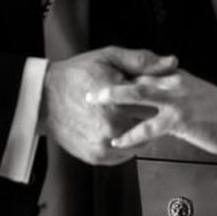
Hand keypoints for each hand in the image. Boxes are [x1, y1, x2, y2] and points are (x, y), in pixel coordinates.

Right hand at [41, 46, 178, 165]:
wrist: (44, 99)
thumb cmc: (77, 74)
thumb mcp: (108, 58)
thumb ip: (142, 61)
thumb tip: (173, 62)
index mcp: (118, 101)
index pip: (156, 103)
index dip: (158, 96)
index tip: (158, 92)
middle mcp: (112, 128)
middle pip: (150, 125)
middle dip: (150, 114)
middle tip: (143, 104)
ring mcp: (104, 146)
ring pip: (139, 142)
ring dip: (139, 131)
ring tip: (129, 115)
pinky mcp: (97, 157)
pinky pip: (124, 154)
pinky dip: (126, 142)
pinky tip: (118, 127)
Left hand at [87, 68, 216, 157]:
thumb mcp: (196, 95)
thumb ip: (174, 92)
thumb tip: (156, 95)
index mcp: (177, 76)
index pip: (144, 69)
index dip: (120, 72)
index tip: (100, 73)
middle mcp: (174, 83)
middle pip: (135, 77)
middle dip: (110, 79)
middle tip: (88, 82)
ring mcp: (176, 100)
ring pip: (137, 95)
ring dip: (113, 98)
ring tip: (93, 102)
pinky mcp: (179, 119)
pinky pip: (148, 126)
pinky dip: (131, 134)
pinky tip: (118, 141)